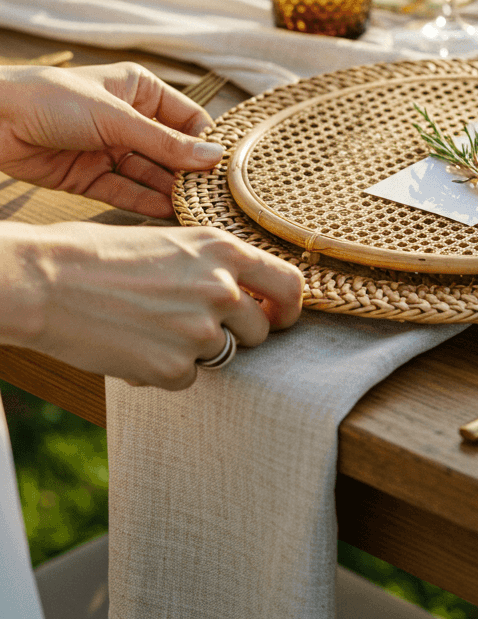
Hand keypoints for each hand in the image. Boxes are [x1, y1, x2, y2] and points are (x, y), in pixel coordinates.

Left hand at [0, 62, 224, 217]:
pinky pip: (124, 192)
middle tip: (212, 198)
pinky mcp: (89, 177)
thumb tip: (211, 157)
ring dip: (169, 192)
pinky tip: (166, 214)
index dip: (204, 143)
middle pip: (170, 152)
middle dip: (188, 174)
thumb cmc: (50, 98)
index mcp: (139, 91)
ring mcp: (109, 149)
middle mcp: (128, 120)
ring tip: (194, 212)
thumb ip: (164, 143)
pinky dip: (144, 204)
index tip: (221, 168)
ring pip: (149, 175)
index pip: (187, 119)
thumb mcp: (115, 118)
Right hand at [0, 222, 303, 389]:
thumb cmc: (99, 255)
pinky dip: (162, 369)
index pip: (290, 284)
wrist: (47, 282)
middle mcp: (222, 289)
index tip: (280, 318)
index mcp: (223, 249)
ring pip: (221, 356)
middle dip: (234, 334)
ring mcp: (200, 331)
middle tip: (192, 326)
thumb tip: (242, 293)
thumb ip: (211, 265)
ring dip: (195, 350)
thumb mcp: (169, 241)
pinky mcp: (173, 367)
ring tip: (149, 326)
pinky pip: (185, 378)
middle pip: (259, 330)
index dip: (289, 308)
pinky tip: (130, 344)